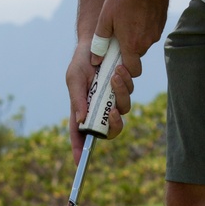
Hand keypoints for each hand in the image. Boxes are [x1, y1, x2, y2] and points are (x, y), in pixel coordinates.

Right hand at [65, 40, 133, 161]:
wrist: (97, 42)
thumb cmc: (81, 62)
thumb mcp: (75, 79)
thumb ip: (77, 100)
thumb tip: (80, 121)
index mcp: (82, 110)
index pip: (81, 135)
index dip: (80, 151)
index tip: (80, 163)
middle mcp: (99, 109)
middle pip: (110, 130)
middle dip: (114, 124)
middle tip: (113, 113)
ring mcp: (112, 100)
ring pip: (123, 110)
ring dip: (120, 93)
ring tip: (115, 74)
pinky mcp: (124, 89)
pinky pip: (129, 94)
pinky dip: (126, 83)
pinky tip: (120, 68)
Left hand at [93, 0, 168, 80]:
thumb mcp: (105, 17)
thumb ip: (100, 41)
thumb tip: (96, 59)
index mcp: (131, 44)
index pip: (132, 71)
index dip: (125, 71)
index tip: (116, 63)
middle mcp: (146, 43)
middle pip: (136, 56)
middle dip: (127, 51)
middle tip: (117, 37)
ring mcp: (155, 34)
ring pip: (143, 44)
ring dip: (135, 39)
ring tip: (127, 21)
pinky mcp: (161, 25)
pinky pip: (150, 34)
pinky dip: (143, 30)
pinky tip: (136, 15)